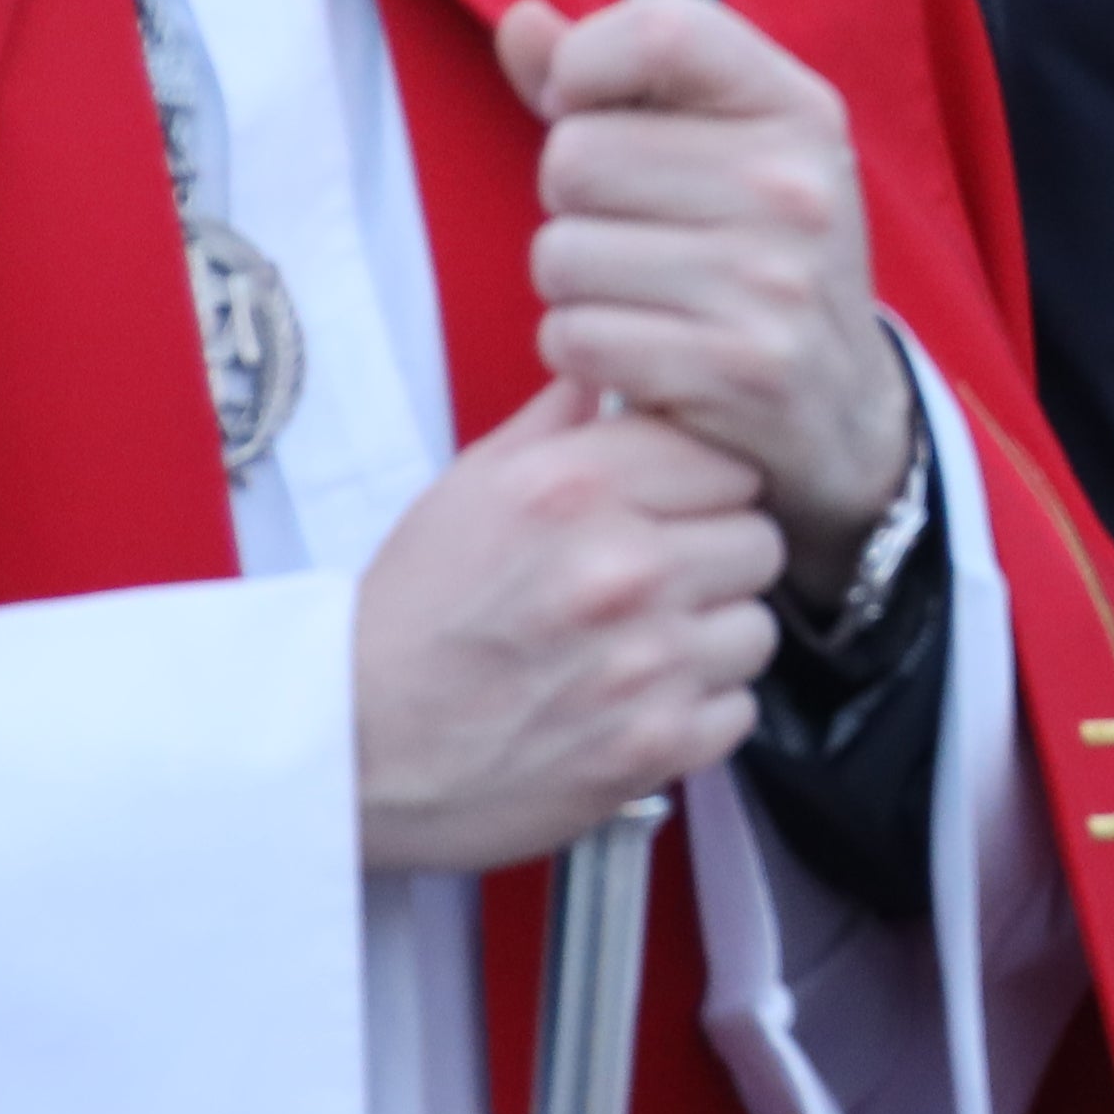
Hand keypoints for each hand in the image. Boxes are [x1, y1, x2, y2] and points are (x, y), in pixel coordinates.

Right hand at [353, 375, 788, 872]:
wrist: (354, 743)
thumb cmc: (411, 614)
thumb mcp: (469, 489)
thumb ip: (558, 424)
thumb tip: (614, 368)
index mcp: (576, 487)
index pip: (727, 459)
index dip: (703, 487)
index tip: (673, 511)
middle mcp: (624, 566)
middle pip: (759, 539)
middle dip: (716, 559)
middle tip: (659, 584)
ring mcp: (647, 661)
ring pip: (757, 628)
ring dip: (713, 638)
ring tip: (648, 647)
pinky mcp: (657, 745)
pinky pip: (738, 710)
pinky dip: (699, 712)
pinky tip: (641, 703)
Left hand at [502, 0, 918, 608]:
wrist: (845, 407)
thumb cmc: (757, 256)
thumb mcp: (719, 150)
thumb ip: (613, 83)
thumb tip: (520, 23)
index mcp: (796, 109)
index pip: (661, 32)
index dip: (585, 64)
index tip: (584, 108)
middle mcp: (795, 187)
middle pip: (575, 156)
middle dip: (570, 201)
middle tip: (627, 230)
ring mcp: (772, 282)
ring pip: (560, 254)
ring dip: (572, 285)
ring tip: (636, 296)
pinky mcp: (737, 369)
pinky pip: (576, 338)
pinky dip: (582, 351)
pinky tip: (638, 353)